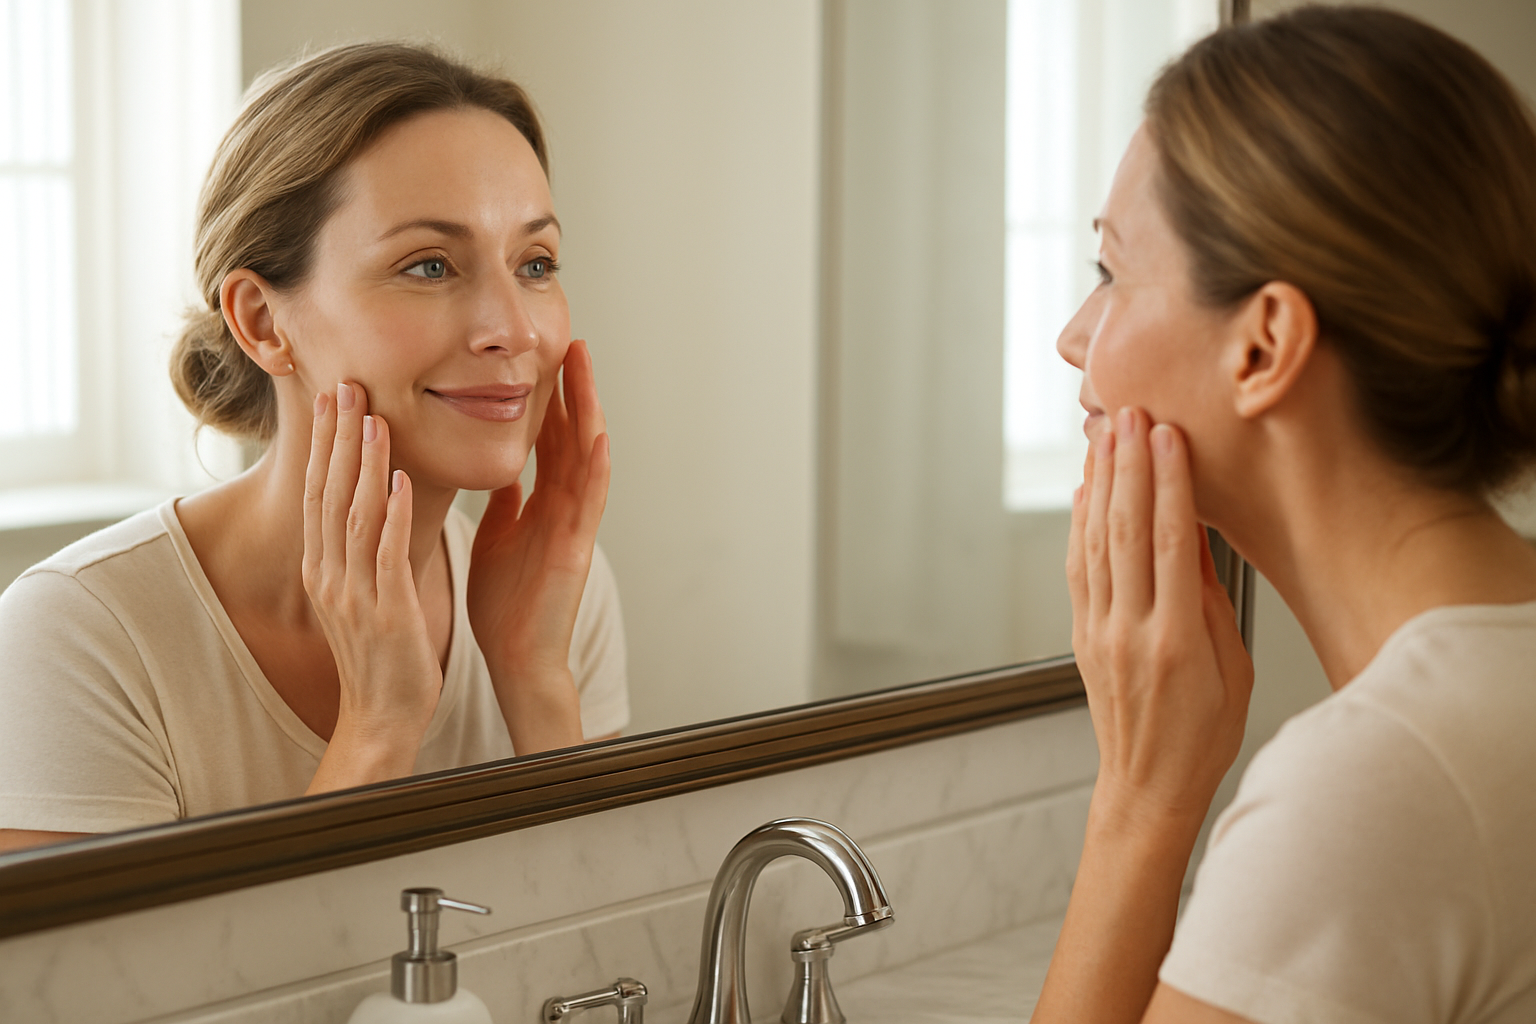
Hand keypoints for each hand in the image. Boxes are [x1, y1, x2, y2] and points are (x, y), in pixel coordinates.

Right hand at [302, 381, 441, 789]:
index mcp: (325, 570)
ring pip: (356, 517)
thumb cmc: (382, 657)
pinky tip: (402, 482)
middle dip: (338, 439)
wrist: (383, 719)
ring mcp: (355, 595)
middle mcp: (331, 576)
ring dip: (365, 465)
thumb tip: (369, 508)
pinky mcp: (386, 613)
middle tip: (347, 386)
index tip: (333, 400)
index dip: (326, 445)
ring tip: (374, 419)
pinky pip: (388, 555)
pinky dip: (394, 516)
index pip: (321, 494)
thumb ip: (361, 553)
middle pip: (330, 494)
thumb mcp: (361, 596)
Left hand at [467, 339, 610, 751]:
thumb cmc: (506, 605)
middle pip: (572, 435)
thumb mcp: (498, 538)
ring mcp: (575, 526)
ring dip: (588, 410)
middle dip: (572, 390)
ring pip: (586, 455)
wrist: (515, 656)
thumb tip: (503, 469)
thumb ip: (505, 503)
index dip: (550, 399)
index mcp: (543, 504)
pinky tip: (595, 433)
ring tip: (584, 367)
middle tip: (572, 342)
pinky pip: (589, 501)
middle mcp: (564, 507)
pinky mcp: (577, 549)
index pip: (550, 439)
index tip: (545, 358)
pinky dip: (594, 466)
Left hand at [1066, 408, 1252, 828]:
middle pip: (1126, 531)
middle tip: (1127, 414)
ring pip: (1094, 542)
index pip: (1171, 543)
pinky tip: (1085, 492)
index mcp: (1176, 639)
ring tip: (1103, 436)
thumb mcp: (1232, 667)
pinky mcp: (1082, 635)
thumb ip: (1210, 600)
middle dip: (1126, 466)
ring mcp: (1099, 631)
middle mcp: (1130, 630)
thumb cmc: (1203, 734)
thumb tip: (1196, 535)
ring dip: (1099, 484)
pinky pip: (1079, 567)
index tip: (1166, 436)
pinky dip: (1080, 524)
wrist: (1149, 785)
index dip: (1167, 483)